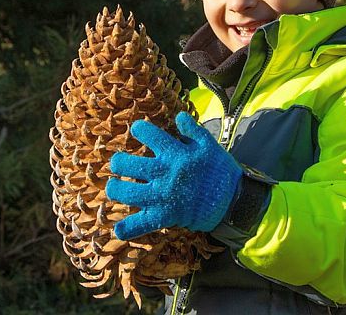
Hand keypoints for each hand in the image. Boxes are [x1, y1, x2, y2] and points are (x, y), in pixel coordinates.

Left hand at [106, 112, 241, 239]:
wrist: (232, 201)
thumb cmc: (220, 171)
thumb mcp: (209, 145)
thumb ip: (192, 130)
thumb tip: (179, 116)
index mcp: (176, 154)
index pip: (150, 135)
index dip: (139, 129)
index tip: (136, 129)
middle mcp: (165, 174)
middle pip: (130, 165)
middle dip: (118, 162)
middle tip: (117, 162)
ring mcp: (163, 196)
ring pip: (129, 192)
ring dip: (115, 190)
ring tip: (113, 187)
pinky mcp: (166, 216)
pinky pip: (143, 224)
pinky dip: (129, 228)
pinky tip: (118, 229)